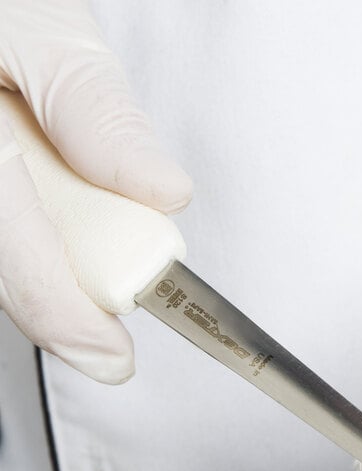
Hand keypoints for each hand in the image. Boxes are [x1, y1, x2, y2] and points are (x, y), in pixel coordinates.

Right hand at [0, 0, 191, 383]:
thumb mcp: (50, 38)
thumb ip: (100, 117)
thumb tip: (163, 190)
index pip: (17, 258)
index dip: (67, 319)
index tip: (112, 358)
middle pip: (11, 273)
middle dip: (69, 298)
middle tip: (112, 311)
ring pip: (7, 263)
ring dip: (55, 266)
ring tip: (94, 236)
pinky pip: (8, 238)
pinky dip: (38, 248)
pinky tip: (62, 226)